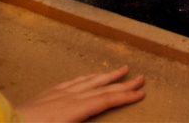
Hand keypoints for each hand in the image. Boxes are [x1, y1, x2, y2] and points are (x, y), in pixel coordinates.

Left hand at [15, 66, 145, 122]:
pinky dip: (86, 78)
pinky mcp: (47, 94)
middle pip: (101, 88)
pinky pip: (72, 82)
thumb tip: (96, 109)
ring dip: (107, 76)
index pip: (106, 101)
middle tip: (141, 77)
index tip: (141, 92)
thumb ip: (82, 121)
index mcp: (74, 110)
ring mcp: (57, 93)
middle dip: (122, 83)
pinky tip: (88, 77)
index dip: (125, 97)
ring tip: (121, 70)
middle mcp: (69, 98)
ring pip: (88, 81)